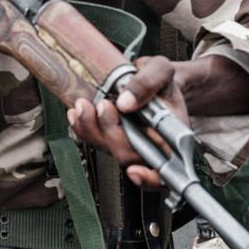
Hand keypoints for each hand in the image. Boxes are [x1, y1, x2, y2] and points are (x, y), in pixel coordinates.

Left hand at [67, 55, 186, 189]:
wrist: (151, 78)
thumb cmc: (161, 79)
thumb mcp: (161, 70)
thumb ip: (148, 83)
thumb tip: (125, 103)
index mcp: (172, 136)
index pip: (166, 170)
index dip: (150, 178)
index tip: (134, 171)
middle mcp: (150, 146)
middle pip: (127, 156)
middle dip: (110, 133)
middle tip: (103, 105)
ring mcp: (128, 143)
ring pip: (106, 148)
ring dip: (90, 129)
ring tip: (84, 104)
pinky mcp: (110, 136)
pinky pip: (93, 139)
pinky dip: (81, 127)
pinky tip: (77, 112)